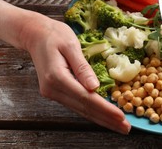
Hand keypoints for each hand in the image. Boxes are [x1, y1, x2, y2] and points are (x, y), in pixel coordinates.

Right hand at [18, 13, 130, 134]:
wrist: (35, 34)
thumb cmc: (54, 35)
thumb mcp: (71, 45)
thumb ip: (82, 67)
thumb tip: (95, 87)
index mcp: (57, 77)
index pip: (86, 98)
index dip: (105, 109)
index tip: (121, 117)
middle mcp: (52, 89)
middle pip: (84, 109)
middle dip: (106, 119)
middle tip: (126, 128)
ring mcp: (52, 93)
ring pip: (80, 110)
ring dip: (100, 118)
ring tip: (119, 125)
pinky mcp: (55, 92)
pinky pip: (76, 104)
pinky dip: (92, 111)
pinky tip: (104, 115)